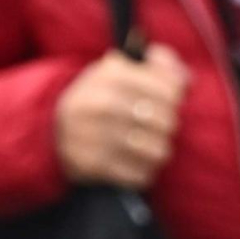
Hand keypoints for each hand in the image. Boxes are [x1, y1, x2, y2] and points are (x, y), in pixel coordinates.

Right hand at [54, 44, 188, 189]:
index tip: (170, 101)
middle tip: (160, 126)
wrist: (53, 126)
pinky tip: (137, 162)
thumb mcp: (122, 67)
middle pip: (165, 121)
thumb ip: (159, 64)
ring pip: (156, 151)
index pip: (169, 90)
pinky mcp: (91, 165)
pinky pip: (139, 175)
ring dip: (158, 150)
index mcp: (112, 74)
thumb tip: (186, 79)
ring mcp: (95, 135)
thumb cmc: (100, 94)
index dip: (176, 97)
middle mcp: (102, 103)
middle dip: (168, 125)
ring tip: (151, 145)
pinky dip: (144, 171)